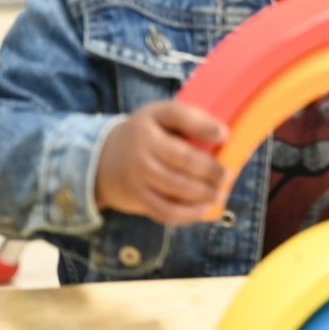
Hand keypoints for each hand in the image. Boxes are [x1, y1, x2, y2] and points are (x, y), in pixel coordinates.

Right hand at [94, 101, 228, 224]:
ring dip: (204, 193)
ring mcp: (138, 172)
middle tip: (227, 175)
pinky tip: (203, 210)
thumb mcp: (160, 117)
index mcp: (153, 117)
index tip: (224, 136)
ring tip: (218, 193)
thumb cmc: (146, 135)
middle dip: (211, 170)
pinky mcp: (136, 196)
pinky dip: (188, 214)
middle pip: (184, 158)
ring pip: (177, 186)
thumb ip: (189, 120)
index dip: (204, 127)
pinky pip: (165, 210)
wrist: (102, 158)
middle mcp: (143, 144)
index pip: (179, 116)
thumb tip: (225, 137)